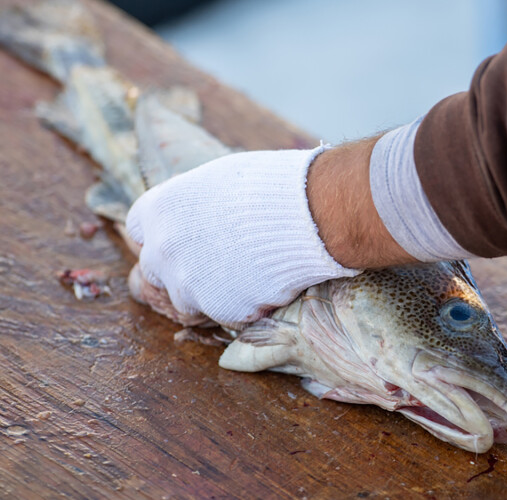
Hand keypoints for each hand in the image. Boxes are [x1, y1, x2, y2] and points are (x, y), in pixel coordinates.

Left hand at [125, 146, 359, 326]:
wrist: (309, 212)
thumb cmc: (270, 185)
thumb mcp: (218, 181)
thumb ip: (193, 205)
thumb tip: (196, 217)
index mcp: (157, 209)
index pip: (138, 232)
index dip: (166, 236)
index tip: (189, 237)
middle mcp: (162, 249)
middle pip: (156, 272)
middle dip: (183, 270)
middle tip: (219, 262)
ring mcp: (187, 284)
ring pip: (187, 300)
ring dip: (211, 293)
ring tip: (250, 273)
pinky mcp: (218, 309)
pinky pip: (225, 314)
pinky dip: (244, 305)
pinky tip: (269, 282)